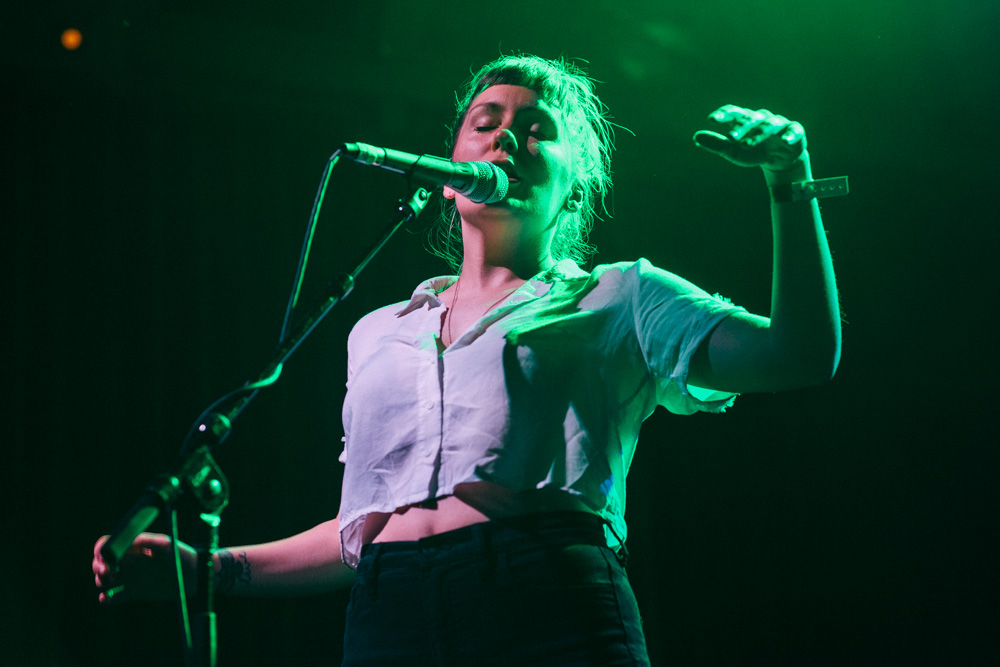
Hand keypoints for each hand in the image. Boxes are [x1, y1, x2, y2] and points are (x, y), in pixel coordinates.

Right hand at [92, 532, 194, 603]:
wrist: (196, 576)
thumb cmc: (183, 555)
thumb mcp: (166, 545)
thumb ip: (147, 542)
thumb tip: (127, 541)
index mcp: (135, 547)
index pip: (108, 545)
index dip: (101, 551)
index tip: (106, 559)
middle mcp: (130, 561)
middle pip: (101, 562)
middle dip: (98, 566)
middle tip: (108, 572)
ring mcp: (130, 577)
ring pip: (104, 580)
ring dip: (100, 581)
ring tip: (111, 583)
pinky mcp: (134, 593)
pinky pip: (114, 596)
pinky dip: (105, 598)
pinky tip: (106, 598)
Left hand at [694, 105, 808, 176]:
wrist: (780, 160)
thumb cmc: (753, 151)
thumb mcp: (733, 151)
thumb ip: (717, 144)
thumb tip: (696, 136)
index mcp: (746, 120)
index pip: (734, 112)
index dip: (724, 114)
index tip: (712, 119)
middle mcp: (762, 118)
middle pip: (751, 118)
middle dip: (741, 127)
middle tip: (731, 138)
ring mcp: (779, 124)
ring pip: (769, 125)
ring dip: (759, 134)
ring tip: (748, 145)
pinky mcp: (795, 132)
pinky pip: (793, 131)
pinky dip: (789, 135)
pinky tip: (784, 141)